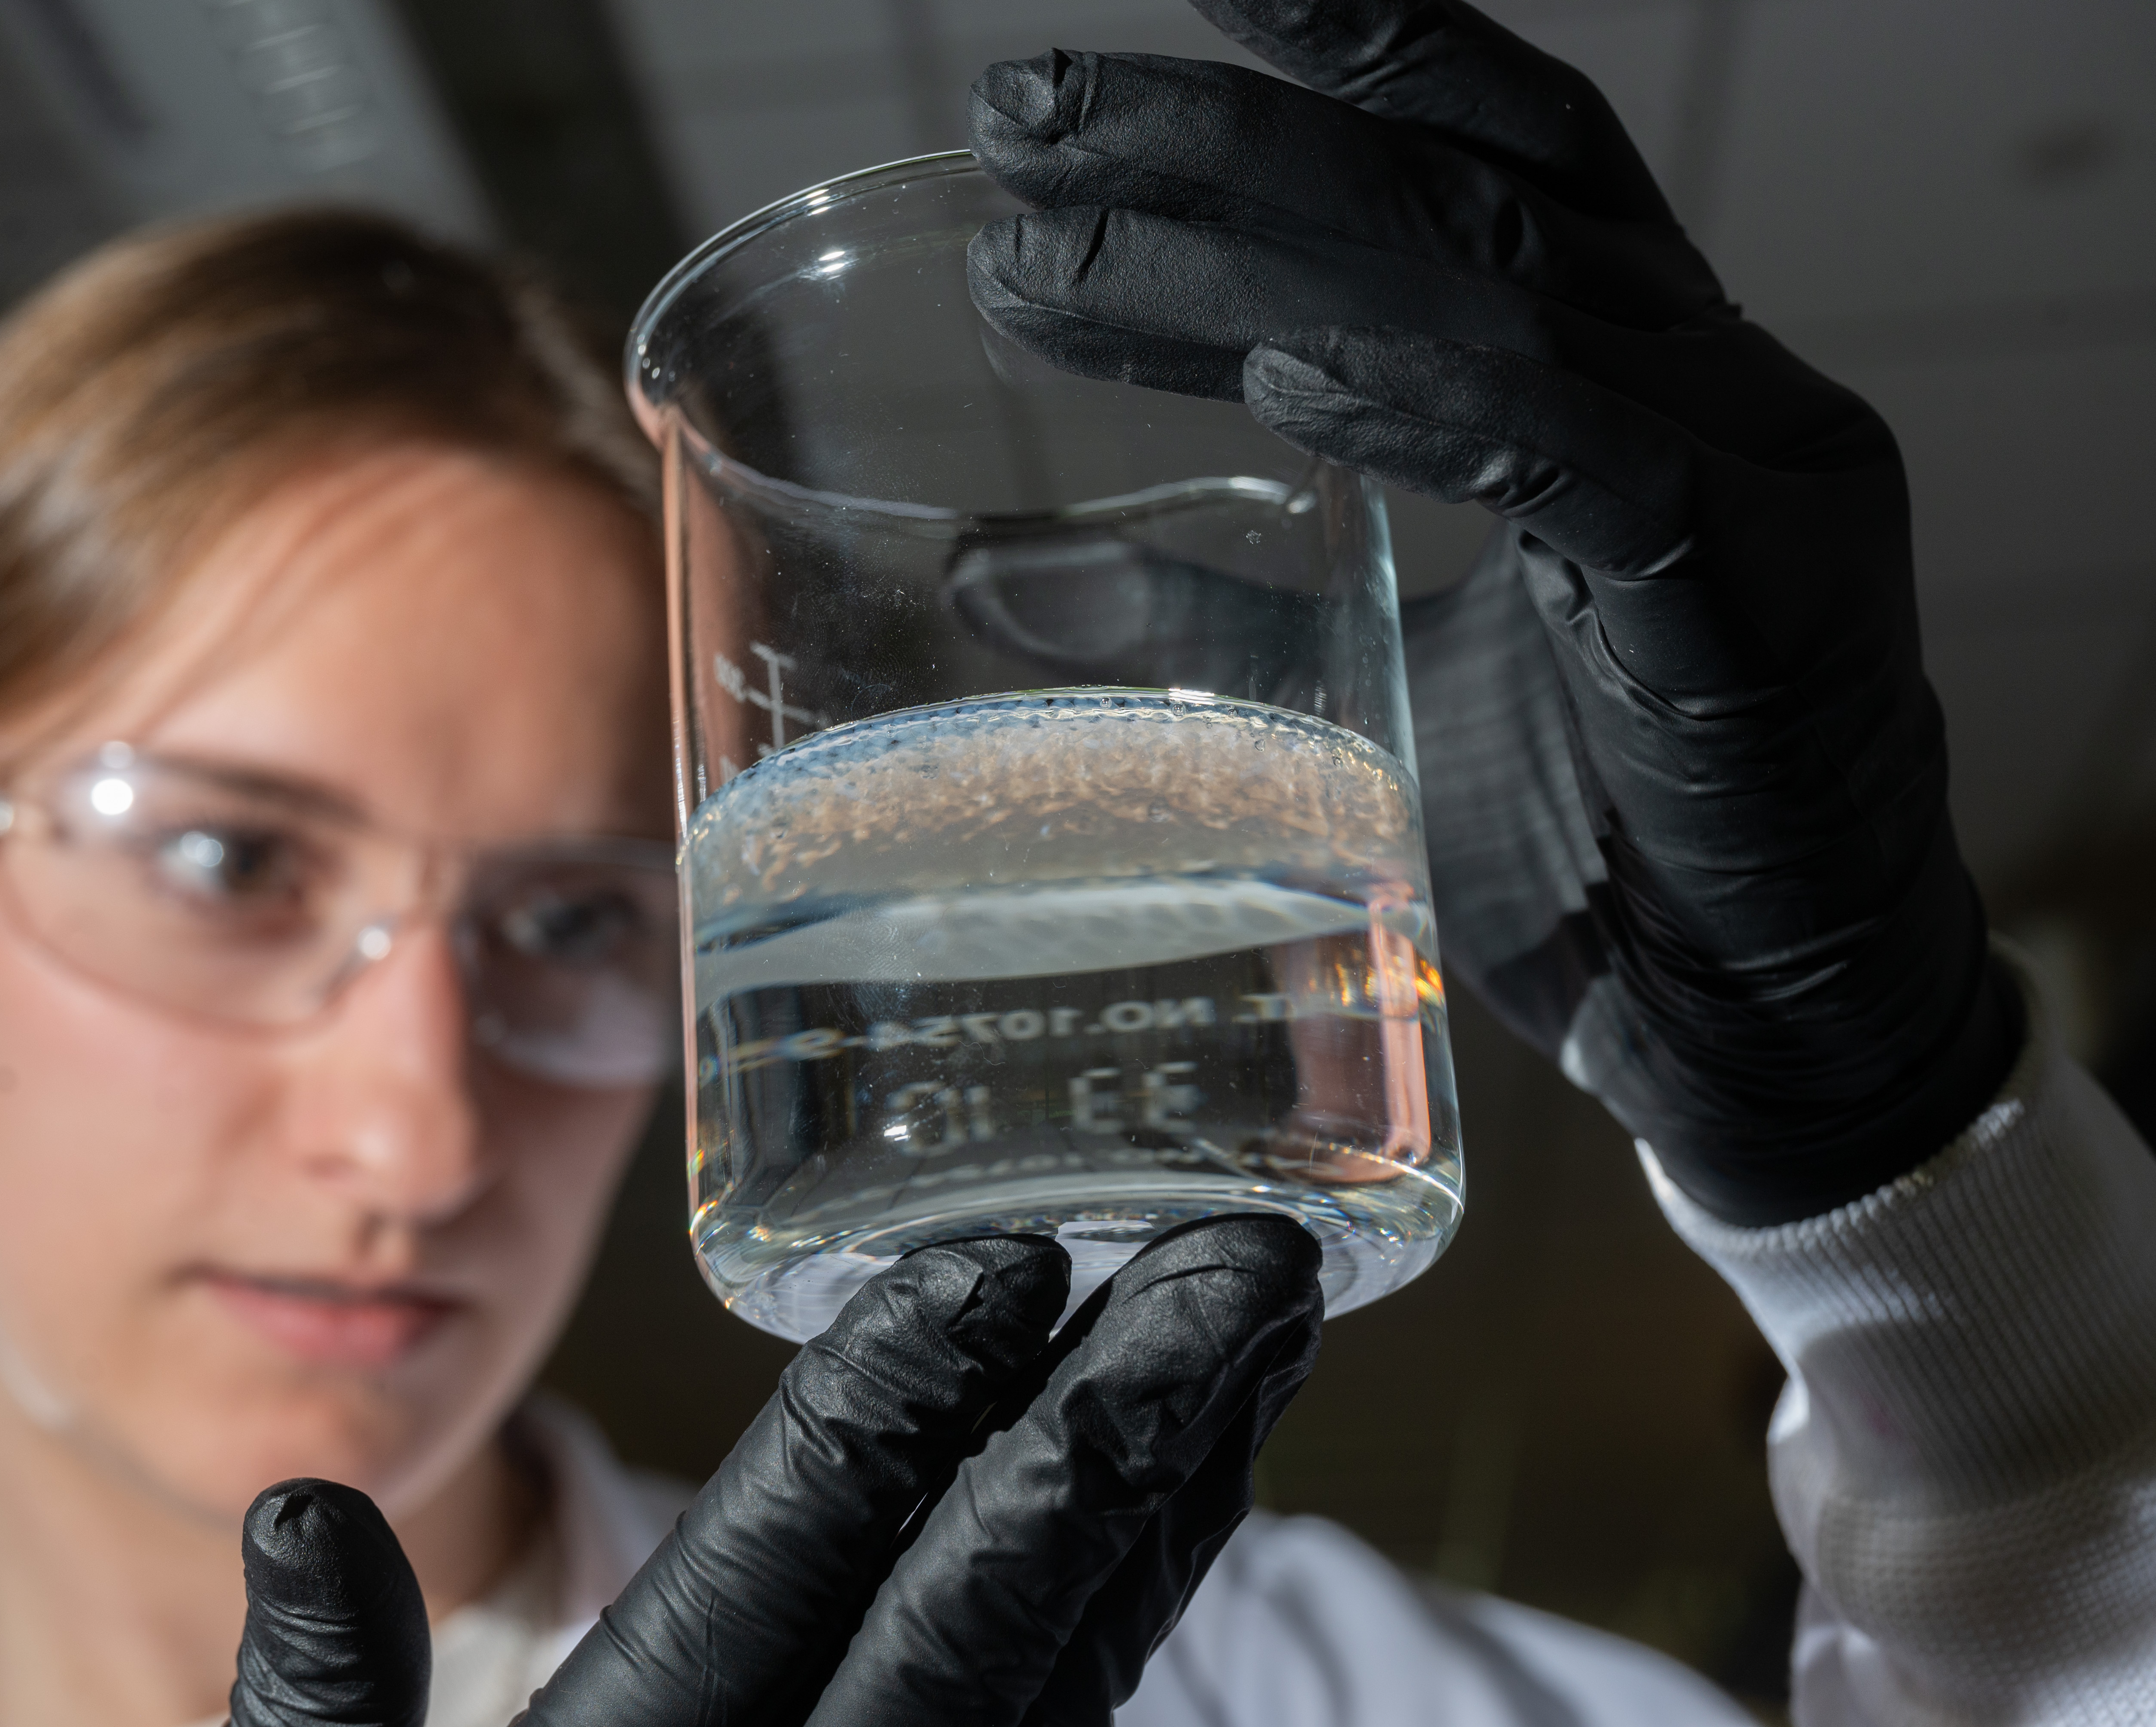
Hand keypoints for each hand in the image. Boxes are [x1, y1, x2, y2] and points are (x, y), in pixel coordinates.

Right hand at [226, 1217, 1322, 1726]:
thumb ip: (320, 1697)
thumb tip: (306, 1515)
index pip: (789, 1558)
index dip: (901, 1400)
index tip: (1007, 1255)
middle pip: (986, 1606)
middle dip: (1119, 1422)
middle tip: (1243, 1258)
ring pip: (1069, 1661)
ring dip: (1174, 1488)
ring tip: (1264, 1327)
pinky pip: (1073, 1706)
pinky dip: (1148, 1580)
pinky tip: (1203, 1462)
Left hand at [966, 0, 2019, 1223]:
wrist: (1766, 1033)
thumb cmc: (1581, 850)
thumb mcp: (1357, 691)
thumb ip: (1206, 607)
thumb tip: (992, 567)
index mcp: (1616, 373)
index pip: (1462, 159)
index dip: (1313, 63)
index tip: (1091, 65)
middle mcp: (1698, 376)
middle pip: (1450, 189)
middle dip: (1223, 139)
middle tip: (1020, 119)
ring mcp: (1750, 469)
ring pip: (1496, 295)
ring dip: (1259, 260)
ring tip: (1056, 247)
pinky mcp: (1763, 590)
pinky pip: (1592, 455)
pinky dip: (1436, 403)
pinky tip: (1285, 373)